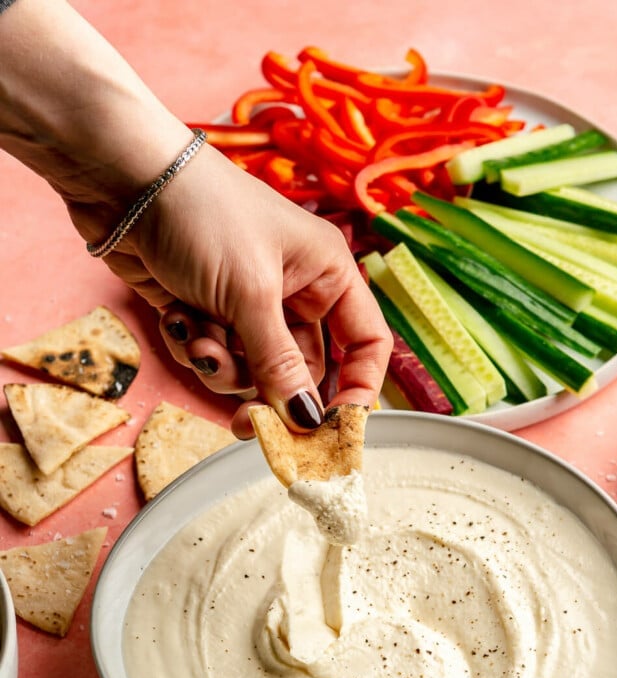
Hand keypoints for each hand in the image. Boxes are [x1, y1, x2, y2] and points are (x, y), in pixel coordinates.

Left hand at [77, 145, 391, 435]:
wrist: (122, 180)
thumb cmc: (202, 214)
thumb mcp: (250, 293)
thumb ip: (280, 363)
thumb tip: (308, 420)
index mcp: (327, 273)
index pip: (364, 344)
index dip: (356, 390)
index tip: (332, 431)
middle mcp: (294, 291)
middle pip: (301, 371)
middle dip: (267, 391)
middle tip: (245, 422)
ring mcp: (247, 304)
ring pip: (251, 371)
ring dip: (220, 366)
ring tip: (197, 337)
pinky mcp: (206, 312)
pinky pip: (213, 356)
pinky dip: (192, 345)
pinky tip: (175, 316)